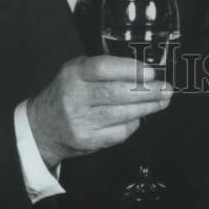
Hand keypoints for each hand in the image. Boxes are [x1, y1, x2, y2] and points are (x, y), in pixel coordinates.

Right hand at [27, 55, 172, 168]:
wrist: (43, 126)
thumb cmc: (68, 91)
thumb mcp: (77, 70)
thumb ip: (105, 67)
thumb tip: (144, 70)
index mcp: (73, 74)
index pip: (103, 68)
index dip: (130, 69)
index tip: (151, 71)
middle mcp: (75, 98)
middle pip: (116, 94)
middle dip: (147, 91)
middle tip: (166, 88)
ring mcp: (80, 122)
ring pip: (121, 115)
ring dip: (148, 107)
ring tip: (163, 100)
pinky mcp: (87, 141)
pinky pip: (119, 132)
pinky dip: (134, 123)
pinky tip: (141, 116)